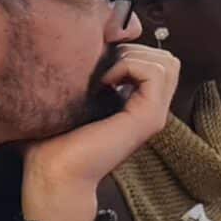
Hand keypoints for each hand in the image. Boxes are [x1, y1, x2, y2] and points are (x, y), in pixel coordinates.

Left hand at [21, 44, 180, 220]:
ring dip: (133, 57)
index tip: (98, 65)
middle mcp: (152, 110)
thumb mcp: (72, 101)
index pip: (157, 62)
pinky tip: (104, 82)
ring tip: (105, 75)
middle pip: (167, 59)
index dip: (130, 50)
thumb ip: (83, 77)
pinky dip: (128, 66)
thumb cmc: (53, 142)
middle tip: (103, 67)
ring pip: (167, 62)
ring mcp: (154, 115)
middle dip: (134, 50)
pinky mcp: (149, 118)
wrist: (54, 173)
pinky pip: (154, 73)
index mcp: (138, 106)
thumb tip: (73, 47)